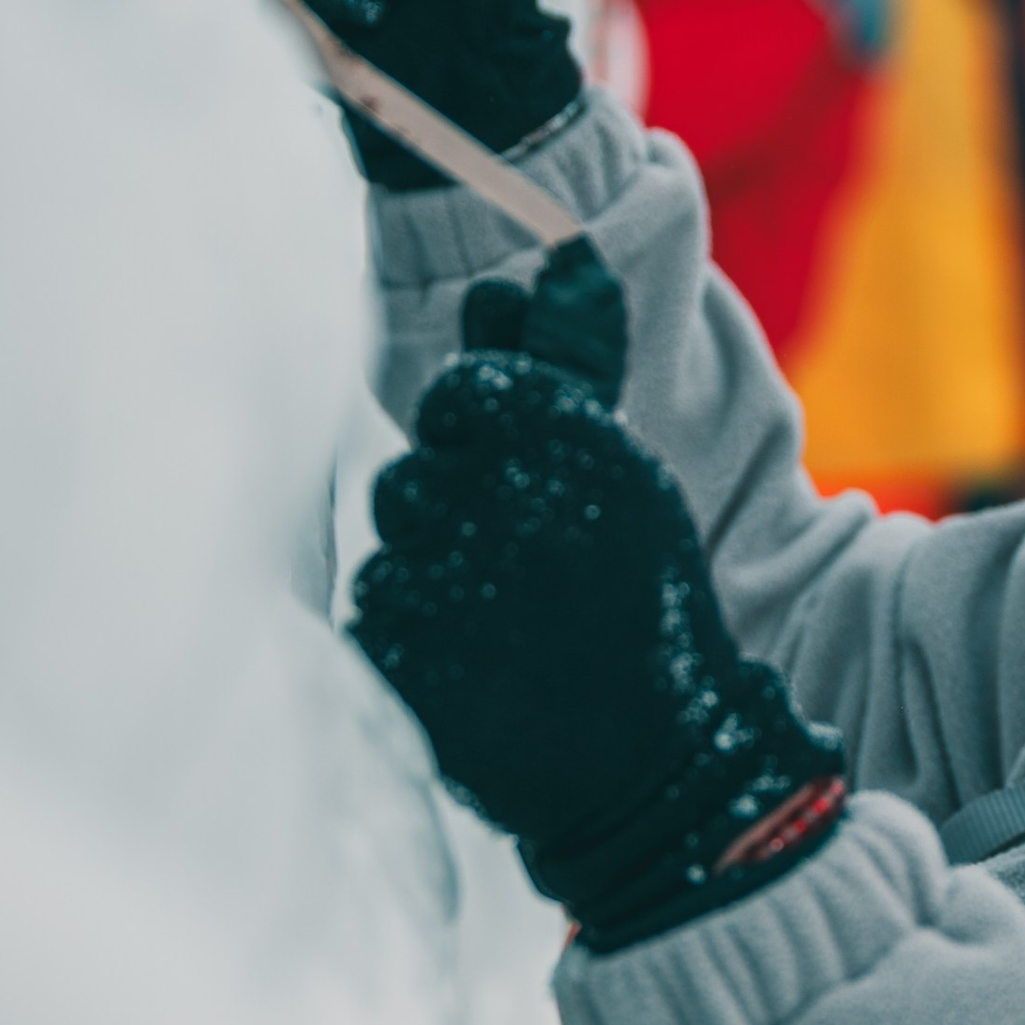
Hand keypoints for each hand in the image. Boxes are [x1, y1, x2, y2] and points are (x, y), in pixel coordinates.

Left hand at [350, 254, 845, 946]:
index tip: (523, 494)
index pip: (459, 394)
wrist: (650, 770)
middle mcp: (488, 489)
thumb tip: (553, 253)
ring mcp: (434, 572)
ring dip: (435, 577)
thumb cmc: (641, 611)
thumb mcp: (625, 472)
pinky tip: (473, 668)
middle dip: (457, 517)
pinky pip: (373, 611)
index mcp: (556, 435)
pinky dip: (414, 638)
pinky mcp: (392, 648)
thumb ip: (571, 359)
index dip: (482, 442)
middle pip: (414, 470)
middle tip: (522, 579)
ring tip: (503, 630)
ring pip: (392, 540)